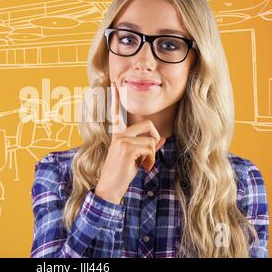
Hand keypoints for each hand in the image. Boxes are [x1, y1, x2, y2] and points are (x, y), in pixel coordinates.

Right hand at [94, 82, 165, 203]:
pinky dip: (151, 161)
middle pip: (149, 125)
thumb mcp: (136, 158)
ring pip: (151, 139)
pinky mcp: (126, 148)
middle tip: (148, 156)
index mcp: (118, 134)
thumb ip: (148, 147)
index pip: (118, 114)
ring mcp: (121, 140)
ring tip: (143, 165)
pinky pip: (150, 148)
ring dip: (152, 155)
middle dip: (155, 139)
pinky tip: (143, 168)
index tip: (115, 83)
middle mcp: (118, 134)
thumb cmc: (122, 174)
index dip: (116, 98)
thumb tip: (161, 139)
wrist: (110, 187)